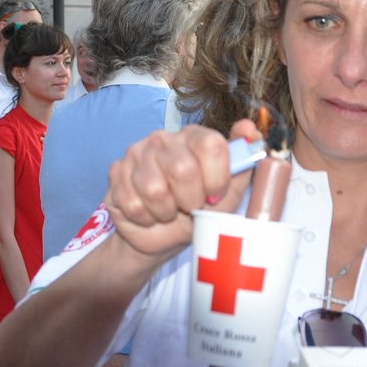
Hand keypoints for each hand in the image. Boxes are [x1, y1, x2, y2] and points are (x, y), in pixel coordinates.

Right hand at [102, 120, 259, 265]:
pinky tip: (149, 214)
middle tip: (189, 207)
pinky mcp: (116, 172)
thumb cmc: (198, 212)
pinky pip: (133, 203)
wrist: (162, 237)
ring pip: (155, 190)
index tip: (214, 194)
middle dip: (190, 200)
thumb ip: (243, 163)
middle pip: (183, 169)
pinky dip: (146, 219)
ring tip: (168, 211)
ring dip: (166, 212)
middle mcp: (164, 138)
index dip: (217, 178)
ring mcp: (136, 152)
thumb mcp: (229, 194)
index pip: (211, 144)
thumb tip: (250, 129)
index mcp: (194, 136)